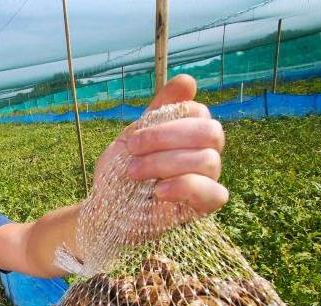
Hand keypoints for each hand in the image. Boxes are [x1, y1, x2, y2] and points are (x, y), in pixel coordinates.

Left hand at [94, 74, 227, 215]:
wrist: (105, 210)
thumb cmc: (119, 173)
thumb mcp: (133, 136)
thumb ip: (159, 110)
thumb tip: (189, 80)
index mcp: (189, 134)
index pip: (199, 113)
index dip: (167, 121)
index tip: (133, 139)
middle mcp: (204, 153)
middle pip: (211, 132)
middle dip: (166, 138)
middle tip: (133, 150)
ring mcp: (207, 180)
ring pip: (208, 160)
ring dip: (164, 163)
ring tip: (134, 173)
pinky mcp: (203, 206)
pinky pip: (215, 193)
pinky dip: (184, 187)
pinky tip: (158, 191)